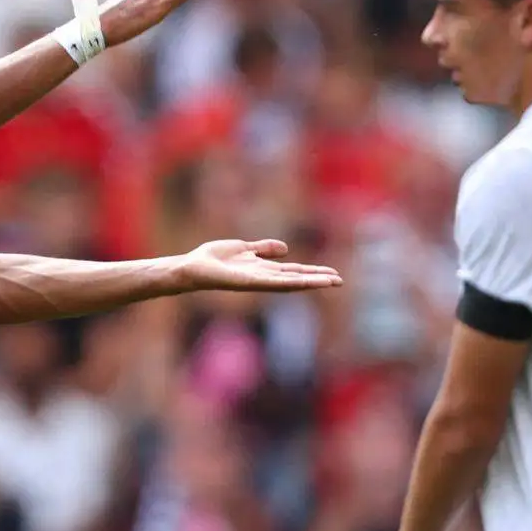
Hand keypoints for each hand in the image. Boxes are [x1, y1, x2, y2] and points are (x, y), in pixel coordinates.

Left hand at [179, 239, 342, 292]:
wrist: (191, 268)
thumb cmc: (212, 259)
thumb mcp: (243, 248)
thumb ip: (263, 249)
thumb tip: (286, 249)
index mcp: (262, 269)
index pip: (293, 271)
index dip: (313, 272)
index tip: (332, 274)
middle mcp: (262, 277)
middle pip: (296, 278)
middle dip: (317, 279)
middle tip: (340, 281)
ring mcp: (256, 281)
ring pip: (288, 282)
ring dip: (309, 282)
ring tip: (330, 282)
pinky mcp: (247, 282)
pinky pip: (271, 281)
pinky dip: (288, 282)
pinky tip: (302, 281)